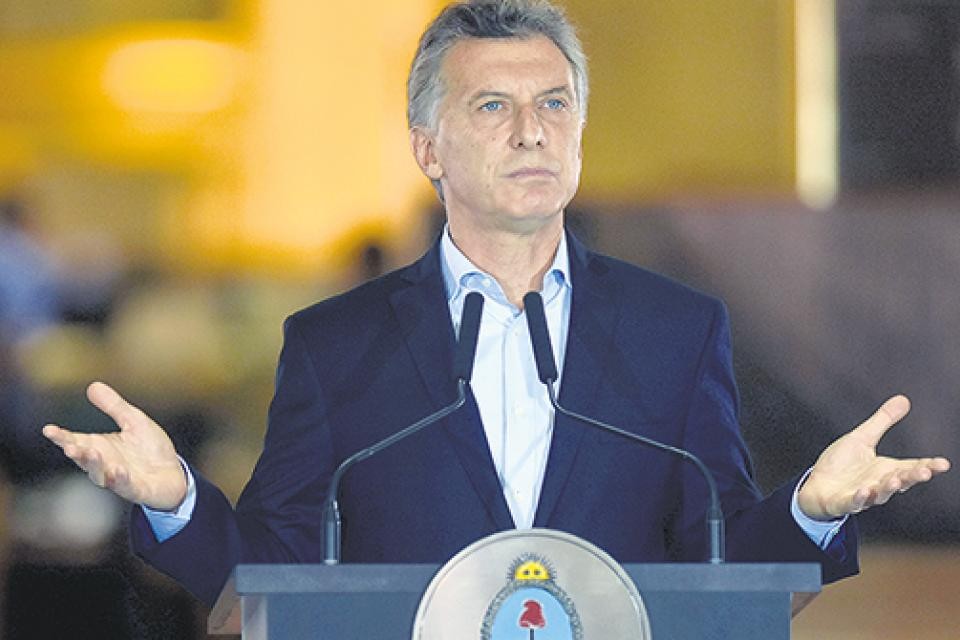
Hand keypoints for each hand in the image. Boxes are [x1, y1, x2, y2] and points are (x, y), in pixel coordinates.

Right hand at [43, 381, 187, 510]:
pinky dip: (119, 480)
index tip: (48, 429)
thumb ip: (114, 406)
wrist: (174, 474)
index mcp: (100, 447)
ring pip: (100, 474)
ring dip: (94, 465)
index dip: (61, 437)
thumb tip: (93, 385)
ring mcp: (118, 478)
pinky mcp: (135, 489)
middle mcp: (105, 464)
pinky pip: (124, 486)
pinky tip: (117, 471)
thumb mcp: (134, 421)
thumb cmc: (150, 448)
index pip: (76, 441)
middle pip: (84, 459)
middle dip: (76, 453)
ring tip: (90, 453)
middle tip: (69, 446)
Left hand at [798, 395, 949, 520]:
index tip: (943, 463)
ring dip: (888, 488)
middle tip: (924, 472)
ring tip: (895, 479)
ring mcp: (862, 495)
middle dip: (912, 477)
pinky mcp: (844, 502)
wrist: (817, 485)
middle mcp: (878, 484)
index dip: (928, 466)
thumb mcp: (863, 438)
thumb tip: (903, 400)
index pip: (911, 467)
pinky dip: (859, 499)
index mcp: (886, 469)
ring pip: (879, 494)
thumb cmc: (841, 463)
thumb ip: (883, 421)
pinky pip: (853, 502)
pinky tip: (864, 491)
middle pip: (900, 482)